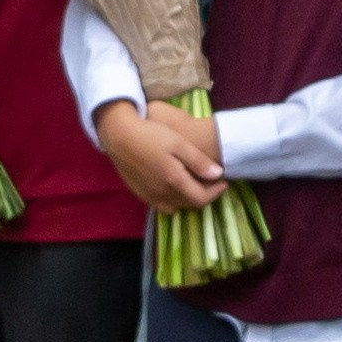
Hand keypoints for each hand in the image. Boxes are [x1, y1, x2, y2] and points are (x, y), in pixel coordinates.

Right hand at [97, 96, 226, 211]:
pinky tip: (172, 186)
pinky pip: (161, 205)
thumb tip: (218, 175)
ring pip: (175, 206)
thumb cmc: (151, 135)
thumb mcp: (179, 143)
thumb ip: (198, 161)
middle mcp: (162, 194)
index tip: (223, 181)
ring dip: (187, 199)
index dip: (216, 192)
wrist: (119, 135)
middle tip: (211, 182)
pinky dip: (172, 200)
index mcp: (174, 181)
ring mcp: (149, 195)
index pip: (201, 198)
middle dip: (204, 195)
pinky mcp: (140, 193)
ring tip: (193, 184)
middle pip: (189, 204)